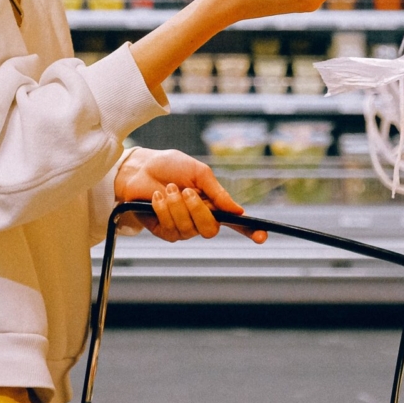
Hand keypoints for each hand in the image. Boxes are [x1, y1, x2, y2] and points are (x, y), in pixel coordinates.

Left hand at [114, 148, 266, 242]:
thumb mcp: (198, 173)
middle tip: (186, 191)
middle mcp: (200, 219)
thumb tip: (238, 210)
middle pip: (211, 230)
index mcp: (213, 204)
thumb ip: (217, 192)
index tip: (263, 236)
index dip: (251, 231)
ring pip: (189, 229)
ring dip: (177, 207)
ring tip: (168, 189)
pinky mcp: (165, 231)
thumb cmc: (170, 167)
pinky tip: (157, 197)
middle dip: (198, 211)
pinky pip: (171, 229)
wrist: (141, 168)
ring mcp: (183, 227)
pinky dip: (164, 210)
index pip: (236, 222)